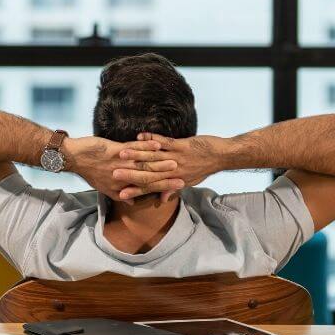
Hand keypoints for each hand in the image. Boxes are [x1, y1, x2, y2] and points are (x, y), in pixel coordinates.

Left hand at [65, 136, 184, 202]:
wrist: (73, 158)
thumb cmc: (90, 171)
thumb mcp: (104, 187)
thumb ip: (119, 194)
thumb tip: (132, 201)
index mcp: (121, 186)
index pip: (146, 188)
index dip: (163, 187)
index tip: (179, 186)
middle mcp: (122, 177)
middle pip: (148, 177)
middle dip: (166, 176)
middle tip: (182, 174)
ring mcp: (118, 164)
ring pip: (142, 164)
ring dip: (159, 162)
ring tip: (175, 160)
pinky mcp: (114, 151)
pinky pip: (132, 148)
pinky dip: (145, 146)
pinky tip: (156, 144)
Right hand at [112, 133, 228, 200]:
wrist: (221, 156)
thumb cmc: (203, 168)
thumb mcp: (189, 181)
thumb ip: (172, 189)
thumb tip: (161, 199)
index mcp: (173, 180)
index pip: (150, 187)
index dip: (135, 191)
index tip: (121, 194)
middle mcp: (173, 172)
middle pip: (148, 174)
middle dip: (129, 173)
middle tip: (113, 174)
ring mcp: (177, 158)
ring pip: (153, 158)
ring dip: (136, 154)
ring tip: (121, 154)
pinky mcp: (182, 146)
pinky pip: (164, 142)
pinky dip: (152, 138)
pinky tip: (139, 136)